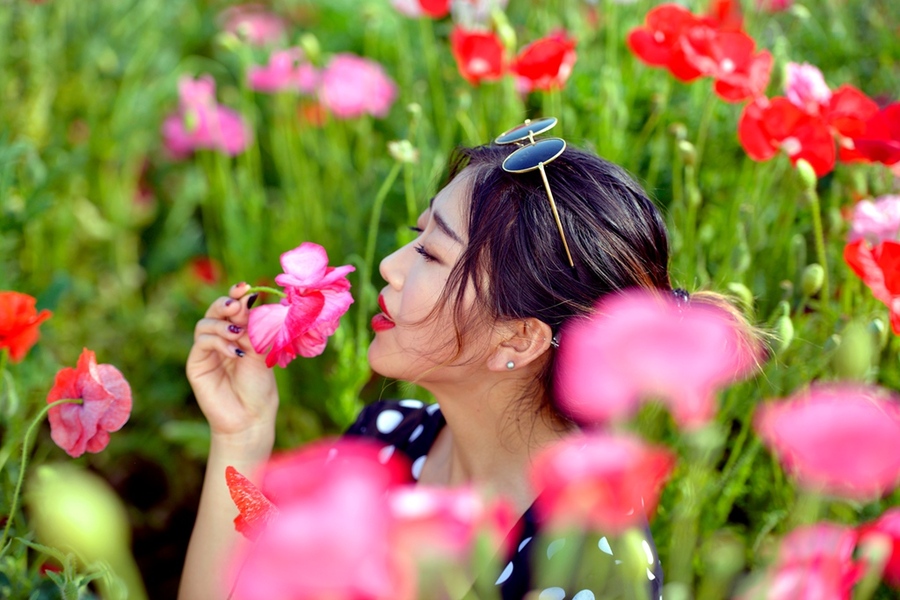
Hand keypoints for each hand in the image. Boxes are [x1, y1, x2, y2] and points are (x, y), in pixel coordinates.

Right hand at [187, 282, 278, 442]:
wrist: (251, 416)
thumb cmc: (260, 386)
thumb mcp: (261, 352)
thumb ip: (254, 328)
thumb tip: (250, 298)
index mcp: (240, 333)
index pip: (234, 307)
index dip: (237, 294)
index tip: (247, 288)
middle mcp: (221, 338)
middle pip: (215, 310)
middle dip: (226, 303)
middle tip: (237, 305)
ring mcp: (207, 351)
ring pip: (205, 323)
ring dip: (223, 325)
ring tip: (239, 335)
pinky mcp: (196, 363)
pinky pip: (202, 342)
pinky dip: (219, 342)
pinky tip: (235, 353)